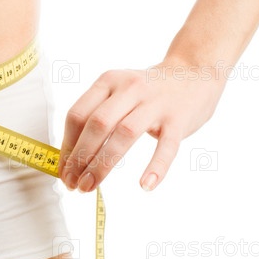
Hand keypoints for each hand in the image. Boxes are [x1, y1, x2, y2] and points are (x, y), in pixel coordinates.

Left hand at [57, 58, 226, 191]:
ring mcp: (155, 103)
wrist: (195, 73)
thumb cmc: (148, 92)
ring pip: (124, 134)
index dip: (67, 146)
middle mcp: (129, 88)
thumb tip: (70, 159)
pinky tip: (145, 185)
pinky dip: (156, 167)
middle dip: (80, 158)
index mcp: (108, 81)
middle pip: (97, 124)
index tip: (63, 171)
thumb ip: (97, 117)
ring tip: (91, 186)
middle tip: (74, 184)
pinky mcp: (179, 119)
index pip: (78, 115)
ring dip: (103, 164)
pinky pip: (167, 146)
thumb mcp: (118, 92)